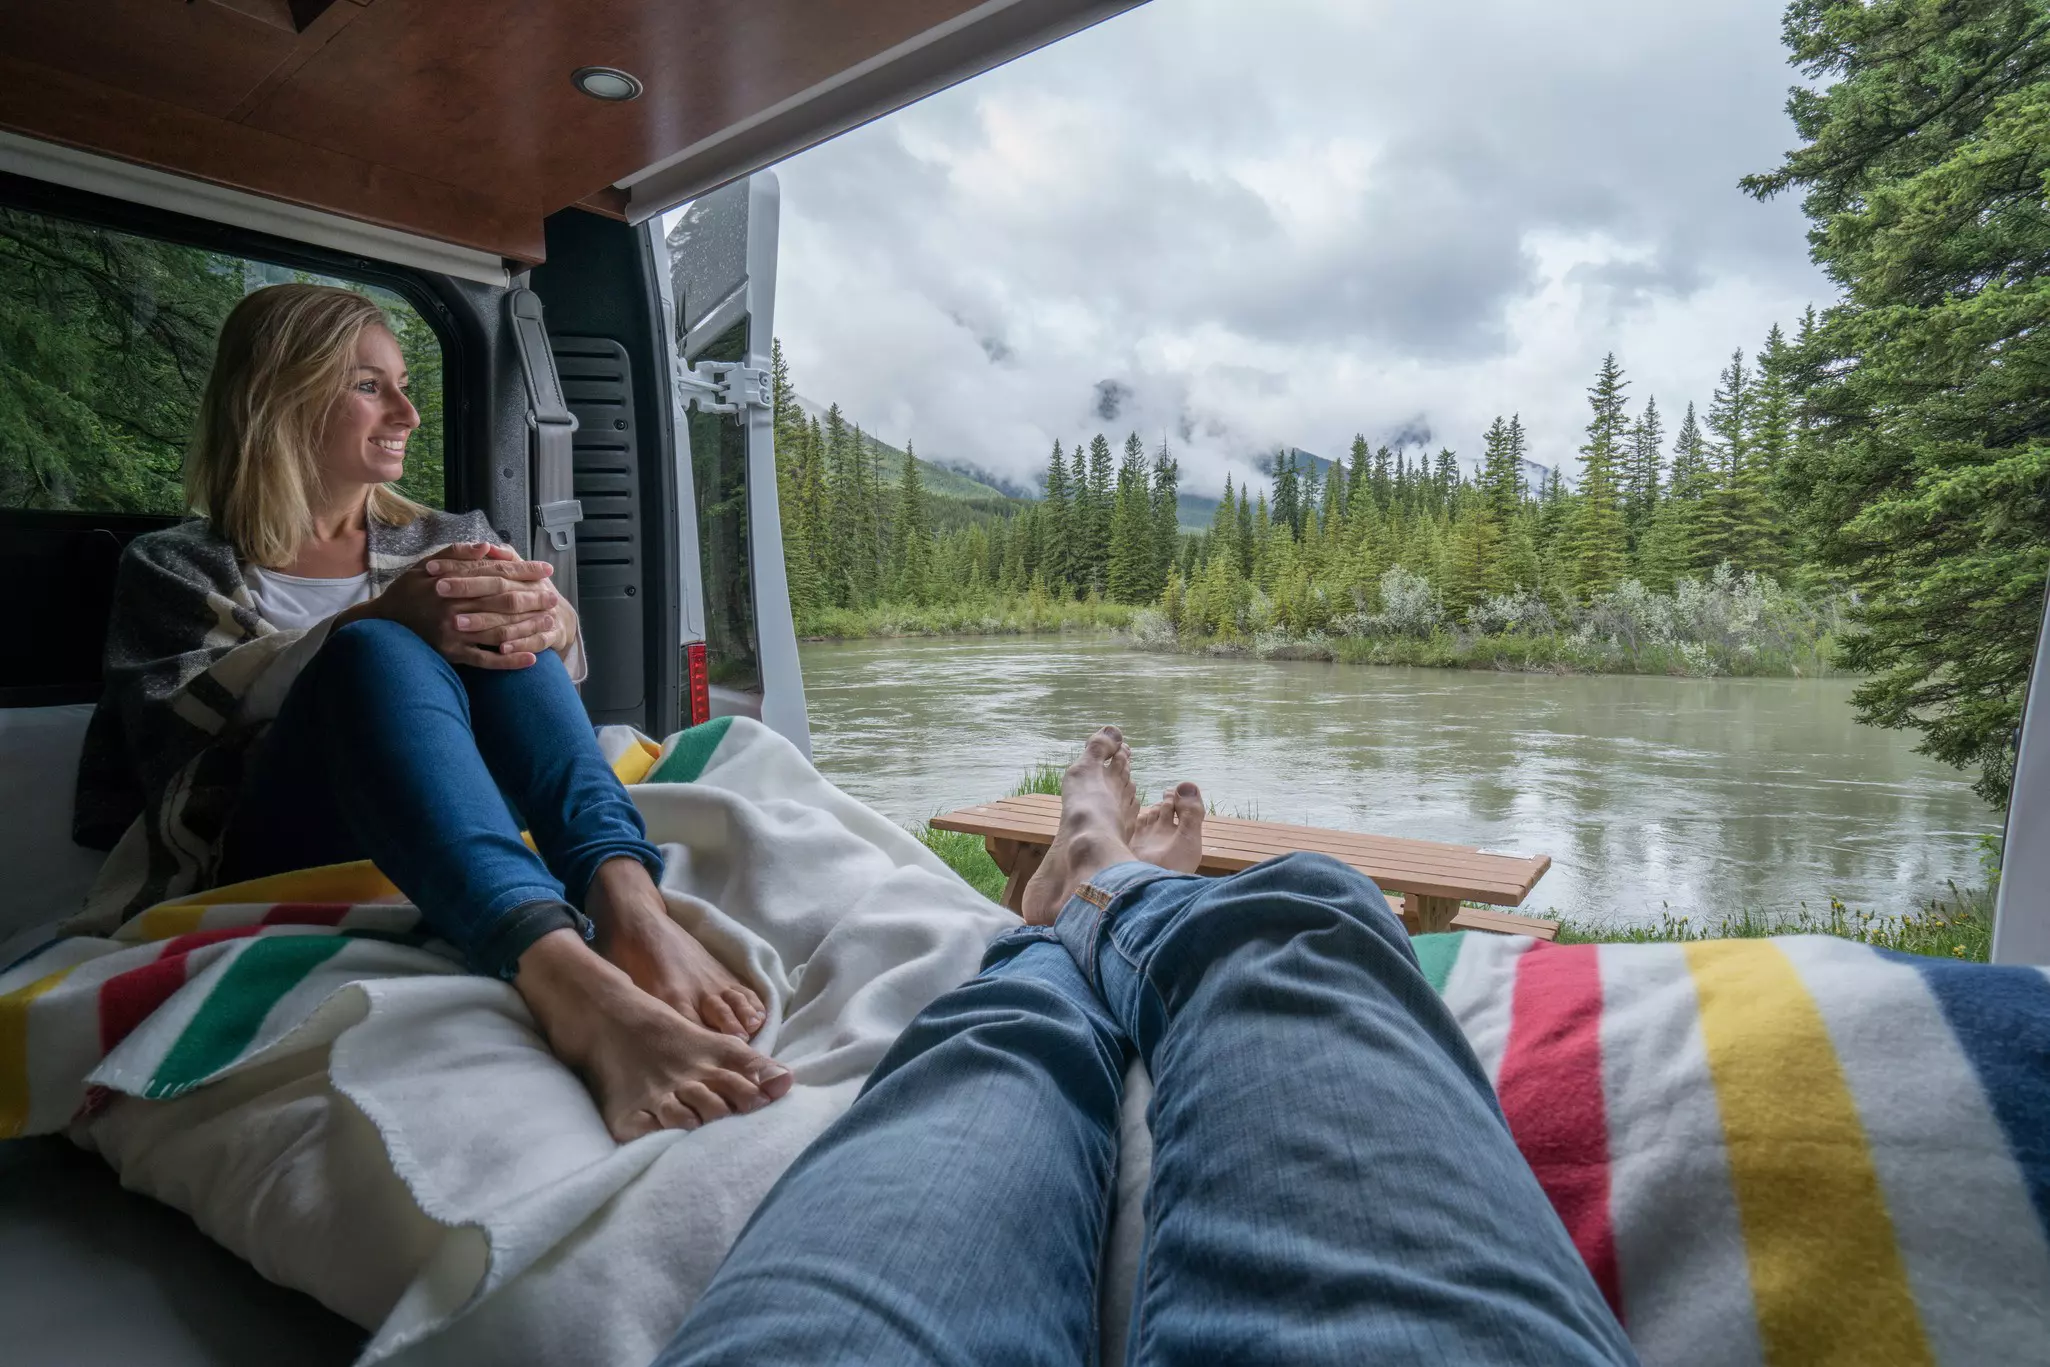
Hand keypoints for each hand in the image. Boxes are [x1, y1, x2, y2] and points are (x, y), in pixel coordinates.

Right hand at [346, 542, 561, 668]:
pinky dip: (509, 660)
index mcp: (451, 581)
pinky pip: (486, 659)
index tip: (546, 570)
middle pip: (502, 601)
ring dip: (527, 627)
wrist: (382, 623)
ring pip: (499, 629)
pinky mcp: (452, 653)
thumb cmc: (409, 590)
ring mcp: (455, 632)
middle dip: (532, 598)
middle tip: (554, 597)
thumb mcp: (427, 563)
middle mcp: (455, 606)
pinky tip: (531, 659)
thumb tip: (488, 547)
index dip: (523, 571)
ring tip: (549, 623)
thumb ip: (458, 553)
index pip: (496, 573)